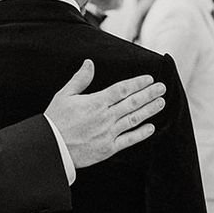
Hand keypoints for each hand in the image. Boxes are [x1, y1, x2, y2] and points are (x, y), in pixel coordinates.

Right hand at [45, 59, 165, 167]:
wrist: (51, 148)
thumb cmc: (55, 120)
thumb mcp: (64, 95)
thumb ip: (80, 79)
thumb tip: (89, 63)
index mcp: (95, 103)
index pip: (122, 89)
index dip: (137, 83)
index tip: (149, 79)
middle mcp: (105, 117)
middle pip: (132, 103)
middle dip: (149, 94)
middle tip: (162, 88)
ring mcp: (108, 133)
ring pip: (134, 119)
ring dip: (149, 110)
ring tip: (161, 103)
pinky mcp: (108, 149)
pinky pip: (129, 140)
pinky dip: (141, 134)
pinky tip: (151, 128)